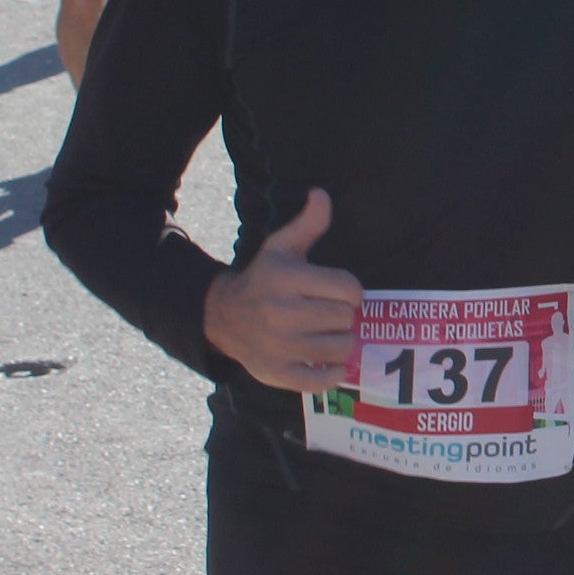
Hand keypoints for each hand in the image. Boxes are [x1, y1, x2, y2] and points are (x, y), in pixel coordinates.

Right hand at [203, 190, 366, 393]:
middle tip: (328, 313)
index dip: (350, 291)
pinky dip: (332, 373)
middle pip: (346, 319)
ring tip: (325, 333)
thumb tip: (321, 194)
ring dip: (341, 342)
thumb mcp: (281, 248)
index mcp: (287, 279)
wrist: (223, 316)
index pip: (350, 289)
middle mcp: (281, 313)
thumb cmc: (265, 279)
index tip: (338, 292)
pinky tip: (326, 360)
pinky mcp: (276, 374)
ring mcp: (278, 346)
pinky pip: (322, 380)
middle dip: (343, 315)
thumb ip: (308, 224)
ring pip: (341, 348)